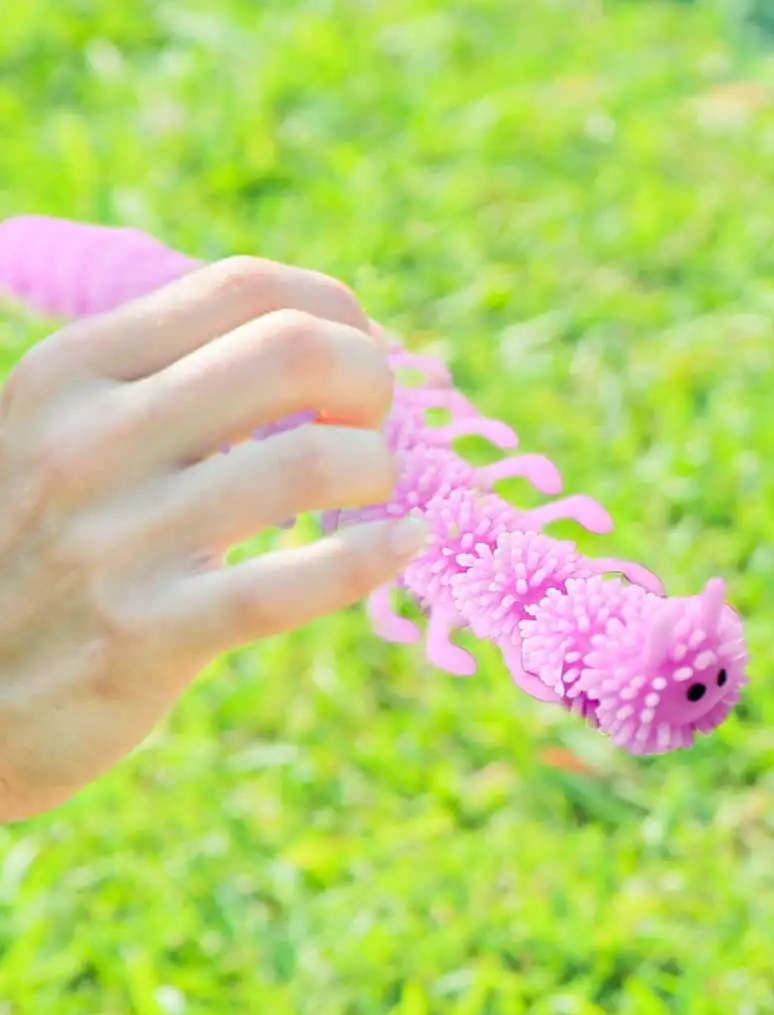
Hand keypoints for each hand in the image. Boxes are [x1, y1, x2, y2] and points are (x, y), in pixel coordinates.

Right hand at [0, 254, 428, 819]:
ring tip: (373, 493)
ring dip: (376, 470)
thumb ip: (162, 385)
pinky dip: (375, 556)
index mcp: (73, 371)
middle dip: (371, 380)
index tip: (356, 358)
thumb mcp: (61, 436)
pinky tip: (406, 542)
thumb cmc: (38, 552)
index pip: (245, 290)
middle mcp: (90, 439)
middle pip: (295, 353)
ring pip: (311, 463)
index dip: (335, 315)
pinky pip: (293, 583)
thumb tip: (309, 340)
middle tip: (375, 424)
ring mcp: (117, 538)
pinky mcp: (148, 635)